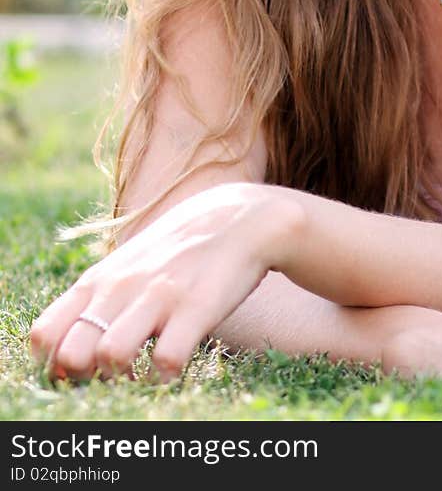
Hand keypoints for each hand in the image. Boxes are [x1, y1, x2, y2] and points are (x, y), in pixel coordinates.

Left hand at [30, 182, 298, 382]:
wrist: (239, 218)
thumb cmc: (176, 251)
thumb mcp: (127, 265)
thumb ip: (96, 300)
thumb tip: (66, 351)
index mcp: (99, 280)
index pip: (45, 333)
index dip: (50, 365)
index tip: (75, 373)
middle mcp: (121, 287)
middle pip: (72, 353)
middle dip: (84, 379)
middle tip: (107, 378)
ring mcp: (158, 296)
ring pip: (112, 356)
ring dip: (122, 379)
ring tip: (139, 375)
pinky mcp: (195, 307)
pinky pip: (167, 360)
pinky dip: (164, 376)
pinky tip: (172, 368)